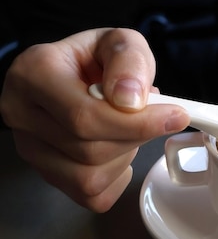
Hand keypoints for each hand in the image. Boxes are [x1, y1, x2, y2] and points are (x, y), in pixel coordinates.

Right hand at [0, 28, 189, 211]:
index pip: (85, 117)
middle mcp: (22, 114)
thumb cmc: (98, 60)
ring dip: (124, 157)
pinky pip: (91, 196)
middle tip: (153, 116)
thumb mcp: (121, 42)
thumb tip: (131, 100)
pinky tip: (117, 151)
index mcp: (34, 74)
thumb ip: (130, 61)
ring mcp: (30, 150)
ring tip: (126, 130)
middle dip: (134, 137)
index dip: (137, 123)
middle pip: (90, 150)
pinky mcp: (46, 176)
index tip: (176, 116)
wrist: (80, 75)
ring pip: (88, 178)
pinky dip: (116, 177)